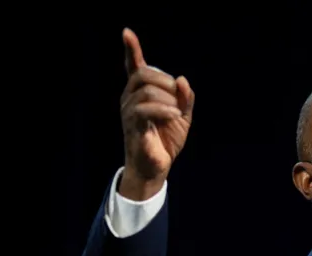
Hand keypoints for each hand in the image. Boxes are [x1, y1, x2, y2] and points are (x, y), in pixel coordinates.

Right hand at [119, 28, 194, 199]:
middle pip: (142, 73)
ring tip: (177, 111)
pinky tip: (175, 115)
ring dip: (167, 97)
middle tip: (178, 95)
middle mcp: (130, 98)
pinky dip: (164, 109)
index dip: (131, 49)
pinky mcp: (132, 125)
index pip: (133, 67)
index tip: (126, 32)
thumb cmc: (166, 140)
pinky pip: (144, 109)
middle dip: (164, 79)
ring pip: (145, 90)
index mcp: (141, 93)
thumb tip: (182, 80)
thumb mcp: (183, 116)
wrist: (157, 166)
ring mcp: (129, 111)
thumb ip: (185, 98)